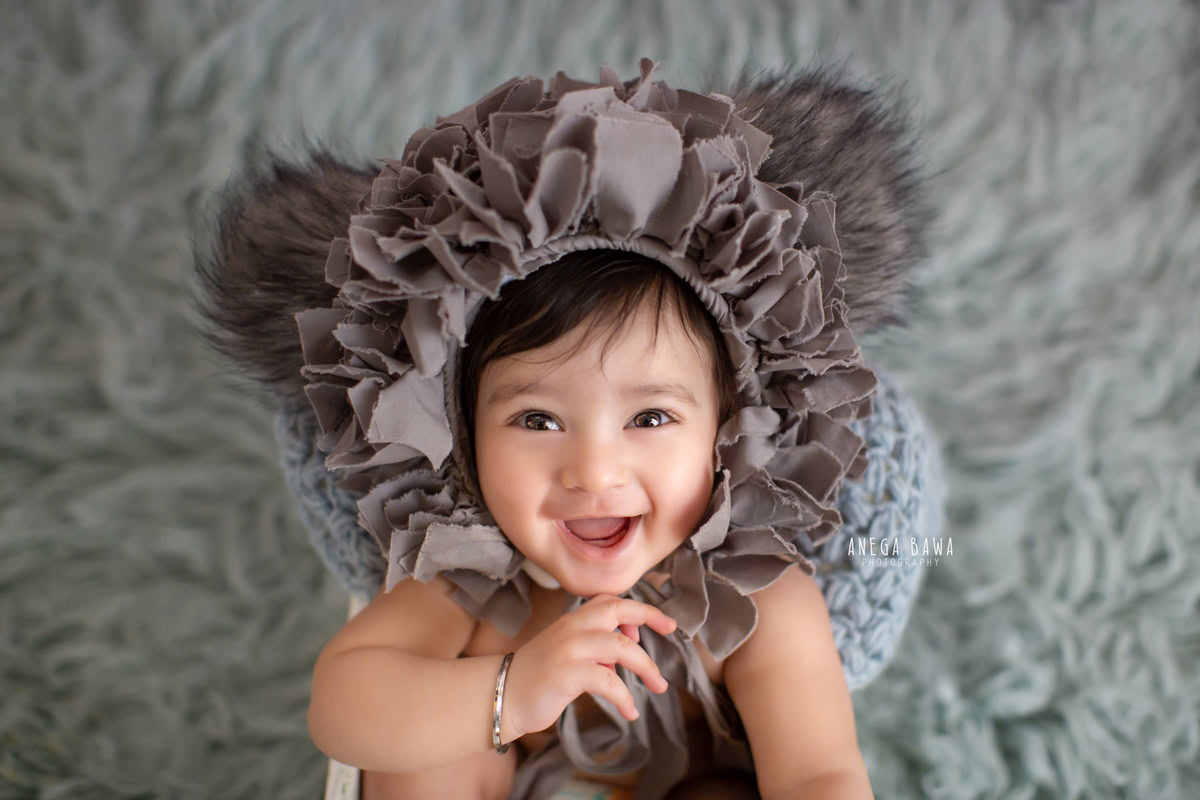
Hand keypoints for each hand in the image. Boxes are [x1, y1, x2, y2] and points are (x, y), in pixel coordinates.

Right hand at [501, 594, 676, 740]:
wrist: (501, 695)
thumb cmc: (536, 677)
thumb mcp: (567, 654)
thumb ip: (594, 649)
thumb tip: (623, 656)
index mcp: (572, 620)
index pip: (609, 601)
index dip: (638, 608)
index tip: (662, 622)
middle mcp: (572, 628)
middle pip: (618, 610)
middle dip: (650, 616)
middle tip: (672, 630)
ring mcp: (570, 649)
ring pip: (621, 648)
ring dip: (647, 667)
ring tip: (659, 686)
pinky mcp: (568, 673)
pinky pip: (609, 682)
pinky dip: (625, 698)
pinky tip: (631, 711)